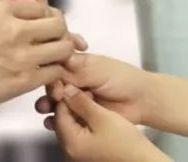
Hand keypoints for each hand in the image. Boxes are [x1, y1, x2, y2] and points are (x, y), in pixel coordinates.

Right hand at [0, 0, 76, 114]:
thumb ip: (11, 7)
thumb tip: (43, 4)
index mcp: (2, 9)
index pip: (41, 1)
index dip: (46, 11)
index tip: (43, 21)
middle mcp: (15, 29)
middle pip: (57, 22)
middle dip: (59, 29)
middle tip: (53, 37)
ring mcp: (22, 55)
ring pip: (63, 46)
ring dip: (62, 50)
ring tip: (53, 55)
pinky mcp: (26, 80)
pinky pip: (56, 70)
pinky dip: (55, 71)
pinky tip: (46, 71)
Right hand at [36, 54, 152, 126]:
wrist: (141, 101)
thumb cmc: (122, 79)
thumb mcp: (98, 70)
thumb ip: (76, 71)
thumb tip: (53, 71)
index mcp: (78, 64)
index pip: (57, 64)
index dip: (52, 71)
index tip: (54, 80)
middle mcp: (74, 80)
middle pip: (53, 84)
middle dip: (50, 89)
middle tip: (56, 96)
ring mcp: (76, 98)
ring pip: (55, 101)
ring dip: (48, 104)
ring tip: (46, 109)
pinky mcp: (80, 115)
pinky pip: (63, 118)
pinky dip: (55, 120)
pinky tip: (51, 122)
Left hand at [55, 89, 168, 161]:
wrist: (141, 159)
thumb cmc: (125, 141)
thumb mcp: (103, 117)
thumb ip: (81, 102)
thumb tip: (65, 89)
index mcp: (70, 143)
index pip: (58, 112)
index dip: (66, 95)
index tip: (78, 84)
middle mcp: (69, 150)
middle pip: (63, 119)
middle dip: (72, 102)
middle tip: (88, 91)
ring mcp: (78, 152)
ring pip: (71, 124)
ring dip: (79, 110)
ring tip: (93, 99)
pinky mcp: (87, 151)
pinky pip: (79, 130)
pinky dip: (84, 119)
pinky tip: (96, 111)